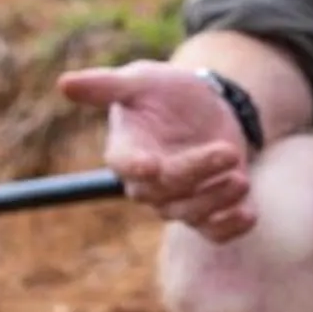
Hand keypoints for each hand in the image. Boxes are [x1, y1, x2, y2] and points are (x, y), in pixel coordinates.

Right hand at [56, 60, 256, 242]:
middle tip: (227, 152)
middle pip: (165, 190)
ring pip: (191, 213)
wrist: (205, 107)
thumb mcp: (141, 80)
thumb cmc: (164, 92)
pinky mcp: (209, 207)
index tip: (151, 165)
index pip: (123, 164)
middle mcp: (148, 182)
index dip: (134, 167)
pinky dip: (231, 228)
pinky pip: (215, 231)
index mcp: (126, 150)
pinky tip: (250, 214)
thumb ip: (107, 85)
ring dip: (216, 200)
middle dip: (197, 173)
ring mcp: (179, 198)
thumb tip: (63, 83)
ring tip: (240, 178)